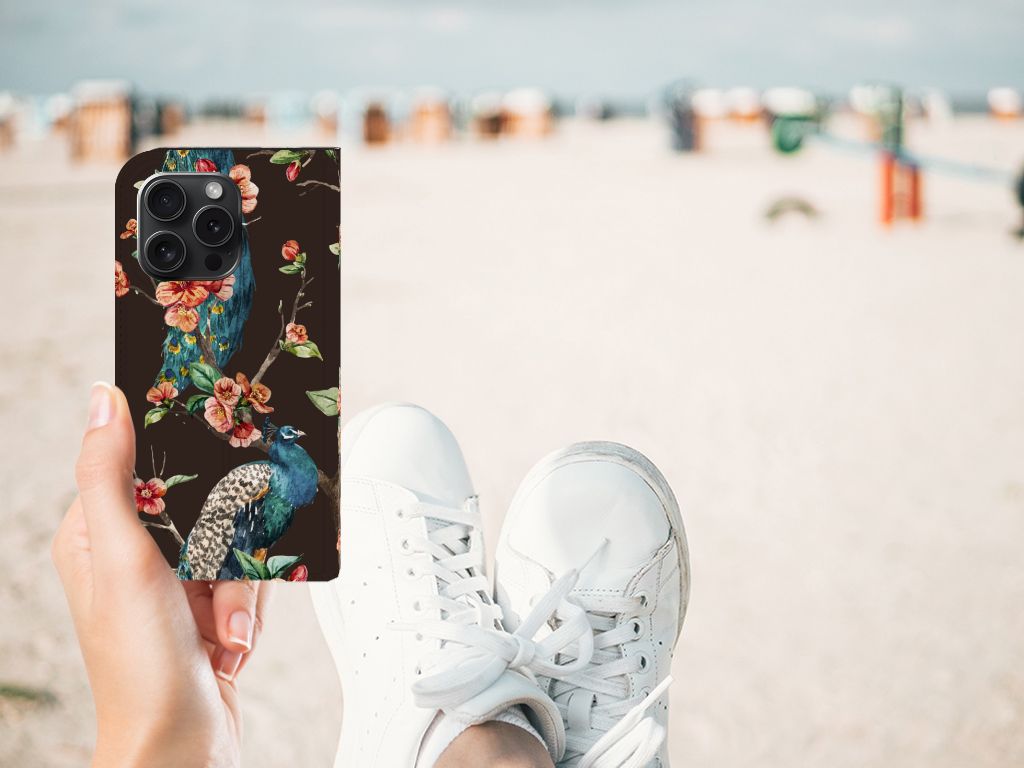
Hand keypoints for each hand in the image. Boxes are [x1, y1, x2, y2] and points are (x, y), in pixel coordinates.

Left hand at [52, 382, 271, 767]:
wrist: (182, 746)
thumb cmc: (141, 666)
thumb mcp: (124, 560)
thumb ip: (111, 477)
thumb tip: (103, 399)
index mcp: (96, 535)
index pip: (144, 466)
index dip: (184, 470)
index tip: (212, 474)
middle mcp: (133, 556)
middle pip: (205, 505)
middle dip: (225, 548)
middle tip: (215, 580)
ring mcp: (172, 584)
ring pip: (235, 542)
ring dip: (239, 589)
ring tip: (222, 629)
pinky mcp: (205, 608)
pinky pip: (248, 578)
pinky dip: (248, 610)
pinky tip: (230, 641)